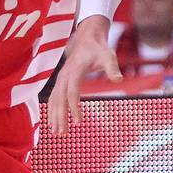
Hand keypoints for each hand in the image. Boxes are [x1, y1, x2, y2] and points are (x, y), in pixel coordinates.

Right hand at [47, 21, 119, 135]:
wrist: (86, 39)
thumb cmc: (99, 49)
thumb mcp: (109, 56)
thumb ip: (112, 68)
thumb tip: (119, 80)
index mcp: (75, 70)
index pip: (72, 92)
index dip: (74, 108)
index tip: (78, 122)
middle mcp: (65, 75)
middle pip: (60, 99)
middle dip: (60, 117)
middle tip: (63, 133)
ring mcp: (60, 79)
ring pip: (54, 100)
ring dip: (54, 116)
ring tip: (57, 133)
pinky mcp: (60, 82)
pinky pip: (54, 98)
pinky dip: (53, 110)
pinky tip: (54, 123)